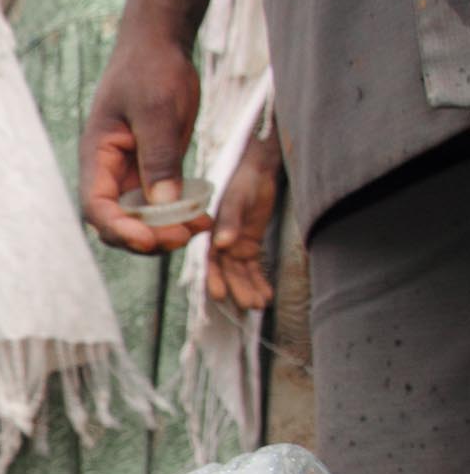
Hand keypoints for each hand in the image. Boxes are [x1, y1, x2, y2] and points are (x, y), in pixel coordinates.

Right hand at [80, 30, 209, 254]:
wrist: (160, 44)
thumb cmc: (151, 69)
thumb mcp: (157, 110)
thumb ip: (159, 157)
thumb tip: (163, 205)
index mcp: (98, 156)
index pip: (96, 207)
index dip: (118, 229)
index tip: (148, 240)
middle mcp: (110, 170)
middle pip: (117, 221)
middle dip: (146, 235)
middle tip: (183, 235)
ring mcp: (131, 171)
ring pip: (141, 217)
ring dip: (166, 229)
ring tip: (199, 226)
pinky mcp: (153, 168)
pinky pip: (162, 202)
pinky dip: (179, 214)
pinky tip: (203, 215)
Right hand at [205, 127, 280, 309]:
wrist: (259, 168)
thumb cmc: (244, 179)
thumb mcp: (238, 198)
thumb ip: (230, 219)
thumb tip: (223, 243)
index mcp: (208, 231)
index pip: (207, 259)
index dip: (214, 278)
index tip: (219, 293)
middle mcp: (217, 242)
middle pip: (222, 269)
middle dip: (233, 287)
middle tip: (246, 303)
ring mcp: (232, 245)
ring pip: (237, 272)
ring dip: (246, 288)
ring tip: (259, 304)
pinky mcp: (247, 245)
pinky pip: (252, 267)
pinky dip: (258, 281)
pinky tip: (266, 294)